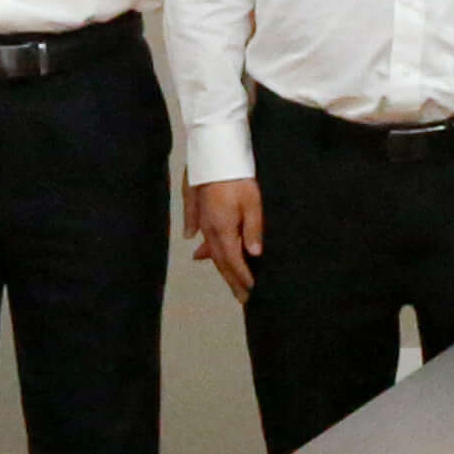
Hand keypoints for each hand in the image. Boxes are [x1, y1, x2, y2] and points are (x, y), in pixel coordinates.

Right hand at [188, 179, 262, 301]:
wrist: (213, 155)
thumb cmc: (237, 178)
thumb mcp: (252, 203)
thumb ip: (253, 230)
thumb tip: (254, 254)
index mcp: (223, 231)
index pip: (234, 261)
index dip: (243, 277)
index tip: (251, 291)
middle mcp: (209, 230)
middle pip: (221, 261)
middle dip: (233, 280)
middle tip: (242, 297)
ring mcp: (202, 221)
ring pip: (212, 250)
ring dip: (221, 267)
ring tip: (230, 282)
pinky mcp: (198, 211)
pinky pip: (202, 236)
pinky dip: (205, 249)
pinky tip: (200, 255)